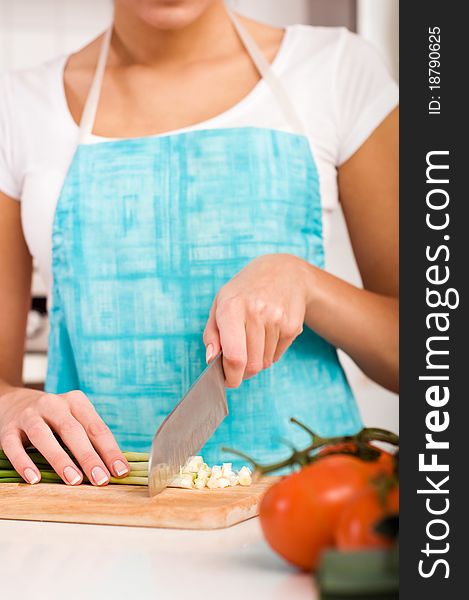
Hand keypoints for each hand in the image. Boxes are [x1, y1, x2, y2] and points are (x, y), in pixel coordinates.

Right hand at [0, 387, 129, 484]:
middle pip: (73, 431)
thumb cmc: (54, 419)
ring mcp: (29, 415)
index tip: (120, 472)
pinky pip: (14, 446)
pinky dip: (24, 462)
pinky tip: (34, 479)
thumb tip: (114, 469)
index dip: (110, 450)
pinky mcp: (8, 429)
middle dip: (88, 456)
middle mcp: (53, 404)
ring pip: (43, 436)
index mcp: (76, 401)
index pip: (96, 427)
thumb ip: (91, 439)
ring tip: (73, 480)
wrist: (13, 402)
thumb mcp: (74, 419)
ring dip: (60, 459)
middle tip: (100, 479)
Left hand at [203, 254, 310, 387]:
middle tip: (238, 365)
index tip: (228, 381)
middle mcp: (256, 312)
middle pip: (251, 365)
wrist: (284, 272)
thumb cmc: (245, 290)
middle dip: (243, 372)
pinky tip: (267, 334)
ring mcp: (277, 319)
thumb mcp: (220, 303)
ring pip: (264, 363)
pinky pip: (277, 356)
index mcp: (232, 308)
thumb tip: (211, 359)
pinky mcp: (292, 326)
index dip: (230, 376)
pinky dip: (269, 353)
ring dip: (257, 360)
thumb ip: (212, 334)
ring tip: (254, 340)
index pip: (234, 356)